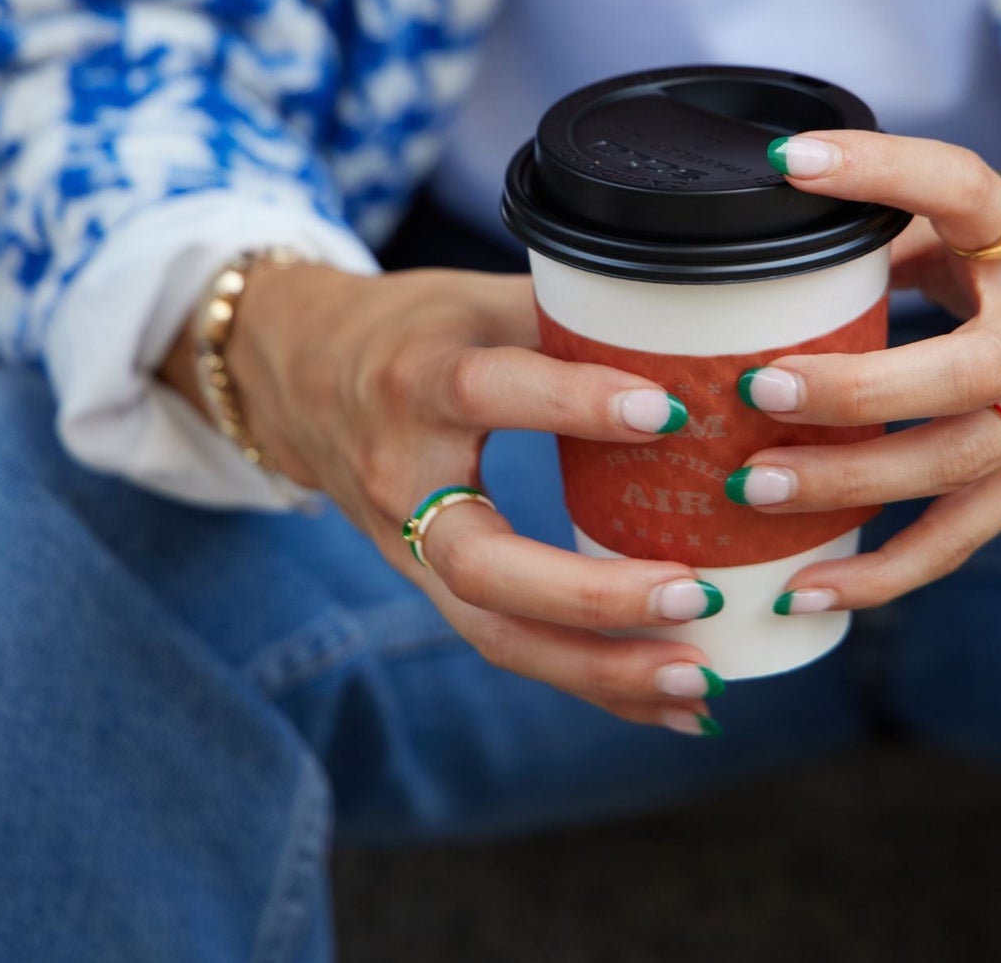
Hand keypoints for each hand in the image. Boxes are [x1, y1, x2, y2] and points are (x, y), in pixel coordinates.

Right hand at [159, 264, 725, 733]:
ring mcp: (408, 548)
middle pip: (483, 563)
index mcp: (418, 381)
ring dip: (600, 667)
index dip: (574, 403)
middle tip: (692, 593)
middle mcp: (403, 477)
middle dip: (591, 594)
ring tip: (700, 678)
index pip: (487, 393)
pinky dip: (591, 679)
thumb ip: (570, 312)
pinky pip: (506, 645)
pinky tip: (672, 702)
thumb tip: (690, 324)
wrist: (300, 378)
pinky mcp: (428, 586)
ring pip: (493, 632)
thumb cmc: (417, 329)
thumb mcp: (480, 298)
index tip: (666, 412)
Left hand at [728, 131, 1000, 612]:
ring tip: (756, 486)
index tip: (795, 164)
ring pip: (953, 464)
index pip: (959, 190)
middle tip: (765, 386)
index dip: (880, 171)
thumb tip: (801, 244)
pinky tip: (813, 587)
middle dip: (857, 389)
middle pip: (961, 372)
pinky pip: (964, 535)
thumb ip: (915, 230)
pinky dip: (888, 572)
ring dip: (850, 483)